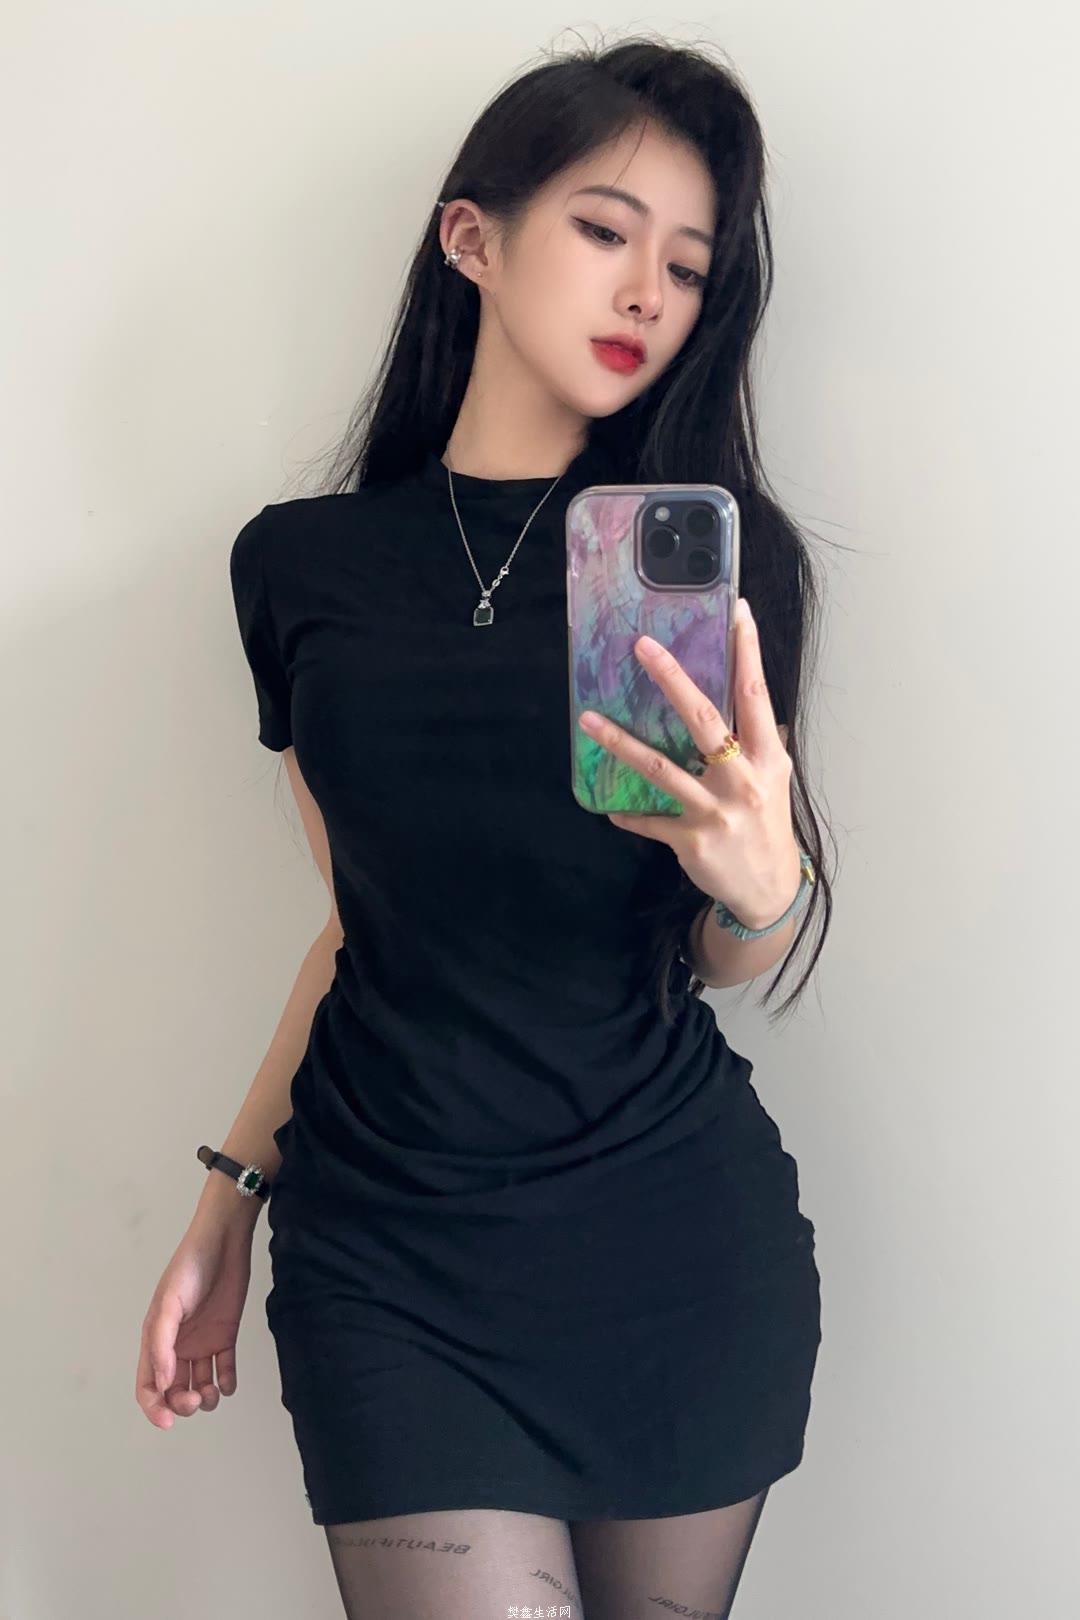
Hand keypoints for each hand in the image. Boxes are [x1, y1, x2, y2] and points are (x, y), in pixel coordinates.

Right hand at [135, 1213, 254, 1429]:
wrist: (224, 1241)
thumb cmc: (190, 1268)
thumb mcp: (169, 1303)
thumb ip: (163, 1343)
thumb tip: (162, 1384)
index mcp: (156, 1340)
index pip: (148, 1385)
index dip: (154, 1408)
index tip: (168, 1422)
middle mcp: (177, 1346)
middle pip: (174, 1390)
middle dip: (183, 1404)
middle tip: (197, 1400)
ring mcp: (202, 1341)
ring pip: (200, 1384)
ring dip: (206, 1397)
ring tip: (214, 1392)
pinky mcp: (226, 1335)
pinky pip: (225, 1368)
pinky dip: (227, 1382)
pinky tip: (228, 1382)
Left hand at [576, 597, 801, 930]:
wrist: (768, 888)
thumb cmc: (766, 824)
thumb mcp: (772, 779)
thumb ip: (756, 740)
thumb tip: (745, 697)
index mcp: (767, 758)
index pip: (755, 694)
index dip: (747, 651)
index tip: (736, 611)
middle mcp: (743, 779)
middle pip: (704, 720)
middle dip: (672, 679)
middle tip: (643, 647)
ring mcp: (716, 810)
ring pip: (661, 768)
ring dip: (621, 743)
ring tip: (589, 720)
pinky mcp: (691, 839)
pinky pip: (650, 820)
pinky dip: (629, 815)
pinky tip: (610, 808)